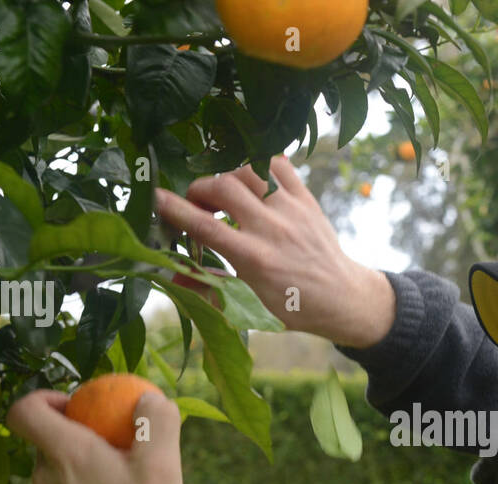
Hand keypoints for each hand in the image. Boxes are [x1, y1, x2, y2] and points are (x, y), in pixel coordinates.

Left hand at [5, 388, 185, 483]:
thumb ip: (157, 420)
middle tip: (116, 448)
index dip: (44, 397)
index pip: (25, 409)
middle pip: (47, 443)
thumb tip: (148, 396)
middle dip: (77, 437)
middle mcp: (43, 480)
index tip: (76, 406)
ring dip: (82, 473)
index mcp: (65, 454)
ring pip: (56, 477)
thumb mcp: (164, 465)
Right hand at [154, 152, 396, 349]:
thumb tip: (171, 280)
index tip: (155, 198)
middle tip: (195, 204)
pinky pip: (278, 163)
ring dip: (226, 174)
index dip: (176, 209)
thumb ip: (210, 289)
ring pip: (248, 169)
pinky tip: (248, 179)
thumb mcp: (250, 307)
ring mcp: (292, 209)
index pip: (206, 226)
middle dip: (199, 189)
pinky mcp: (307, 198)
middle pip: (223, 188)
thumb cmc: (292, 307)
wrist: (342, 297)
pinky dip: (257, 163)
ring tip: (221, 193)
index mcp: (255, 259)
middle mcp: (273, 229)